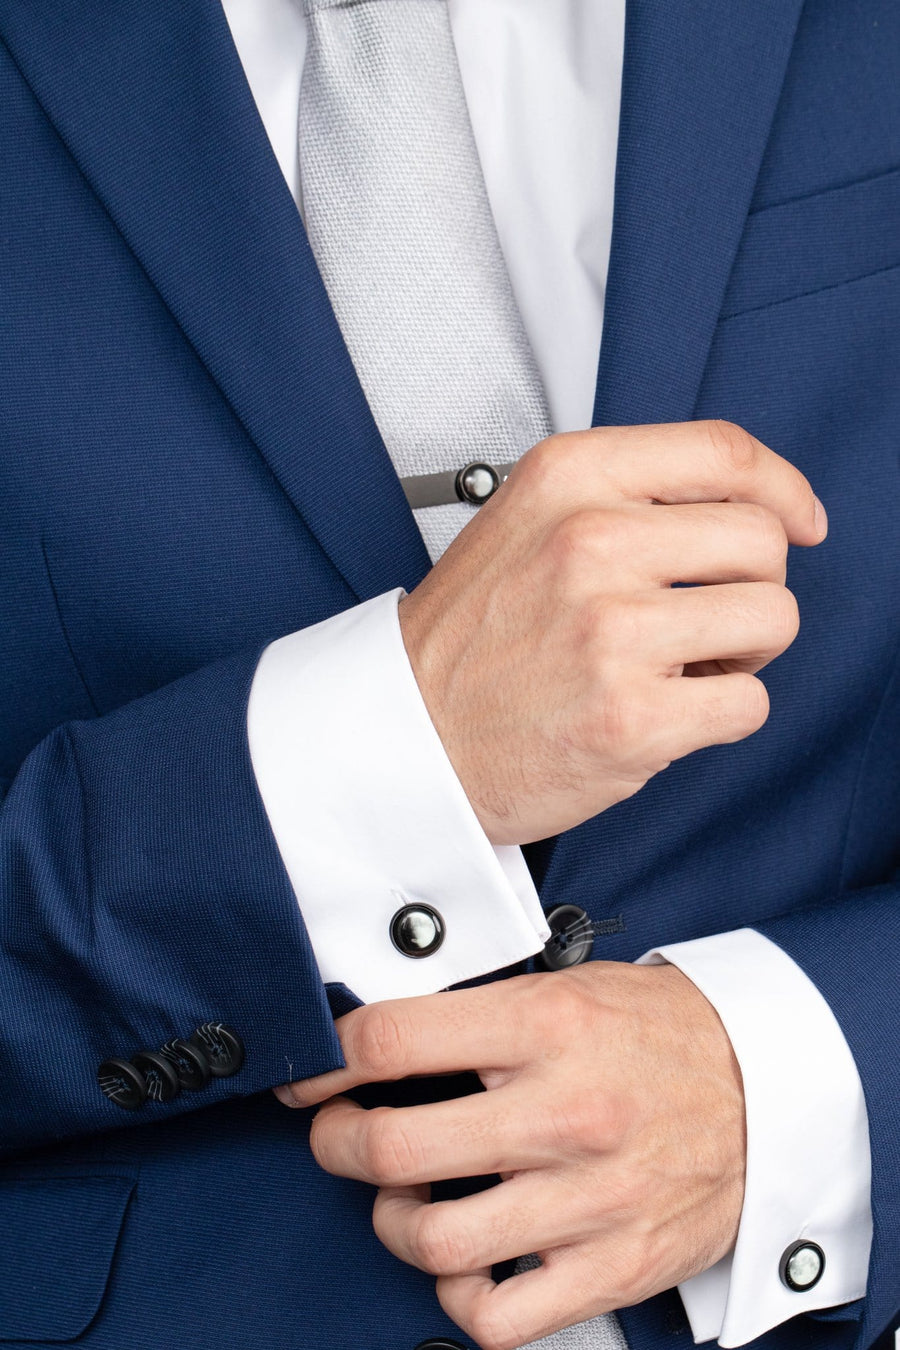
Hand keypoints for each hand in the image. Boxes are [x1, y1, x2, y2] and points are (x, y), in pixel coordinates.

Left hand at [276, 964, 745, 1349]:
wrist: (770, 1085)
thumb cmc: (663, 1031)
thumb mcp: (570, 985)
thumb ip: (481, 1010)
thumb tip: (383, 1030)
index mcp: (548, 1026)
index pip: (395, 1039)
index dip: (327, 1058)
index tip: (312, 1070)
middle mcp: (564, 1112)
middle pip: (392, 1146)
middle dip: (336, 1142)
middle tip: (338, 1133)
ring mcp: (587, 1197)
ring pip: (432, 1239)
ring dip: (389, 1218)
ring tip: (399, 1195)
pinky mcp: (611, 1264)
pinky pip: (500, 1316)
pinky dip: (459, 1299)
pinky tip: (462, 1261)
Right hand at [399, 420, 825, 843]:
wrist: (408, 735)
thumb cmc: (470, 637)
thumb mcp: (528, 519)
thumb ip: (625, 494)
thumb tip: (752, 500)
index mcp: (569, 479)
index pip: (725, 453)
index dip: (784, 488)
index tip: (798, 520)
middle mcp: (590, 543)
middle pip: (763, 541)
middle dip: (752, 585)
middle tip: (707, 615)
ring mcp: (611, 632)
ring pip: (772, 619)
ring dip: (743, 652)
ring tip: (682, 665)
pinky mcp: (630, 718)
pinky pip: (749, 704)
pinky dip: (722, 714)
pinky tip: (668, 709)